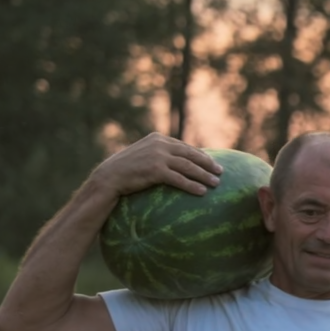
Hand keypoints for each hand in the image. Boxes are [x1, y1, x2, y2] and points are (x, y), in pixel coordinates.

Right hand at [90, 132, 221, 197]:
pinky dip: (192, 185)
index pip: (185, 147)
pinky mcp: (155, 170)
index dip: (200, 155)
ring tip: (216, 184)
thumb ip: (160, 154)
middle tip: (221, 172)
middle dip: (207, 164)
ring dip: (204, 176)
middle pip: (190, 155)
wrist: (108, 177)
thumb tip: (177, 163)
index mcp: (158, 138)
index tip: (212, 163)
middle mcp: (159, 144)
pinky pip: (178, 179)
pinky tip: (201, 192)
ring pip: (188, 167)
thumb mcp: (144, 155)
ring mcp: (157, 157)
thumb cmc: (127, 169)